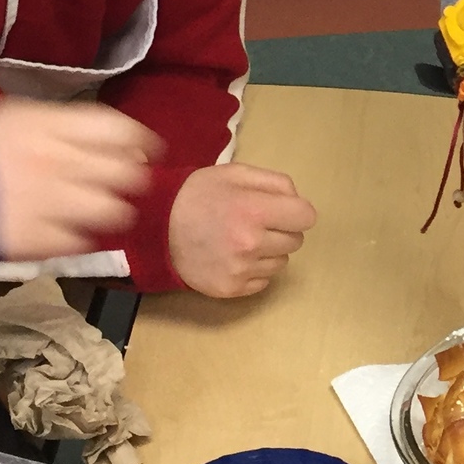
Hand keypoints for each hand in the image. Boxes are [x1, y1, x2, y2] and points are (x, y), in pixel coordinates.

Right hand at [0, 99, 158, 261]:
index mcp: (42, 126)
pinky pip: (77, 242)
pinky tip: (63, 229)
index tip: (145, 150)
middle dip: (128, 178)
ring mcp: (41, 205)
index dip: (138, 142)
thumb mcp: (3, 120)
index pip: (116, 131)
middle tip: (122, 183)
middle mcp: (50, 163)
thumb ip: (53, 128)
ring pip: (109, 212)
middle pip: (122, 174)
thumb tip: (104, 139)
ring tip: (96, 209)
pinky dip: (77, 236)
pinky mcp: (28, 242)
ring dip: (110, 210)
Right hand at [169, 162, 317, 298]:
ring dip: (268, 251)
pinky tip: (233, 257)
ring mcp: (241, 270)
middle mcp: (251, 243)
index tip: (282, 211)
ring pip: (281, 263)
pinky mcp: (231, 289)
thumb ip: (275, 183)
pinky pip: (263, 281)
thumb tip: (299, 202)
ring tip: (241, 239)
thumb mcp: (236, 174)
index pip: (306, 217)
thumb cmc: (199, 195)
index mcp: (254, 210)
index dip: (296, 211)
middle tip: (256, 223)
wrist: (157, 227)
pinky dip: (254, 270)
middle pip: (296, 241)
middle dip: (282, 230)